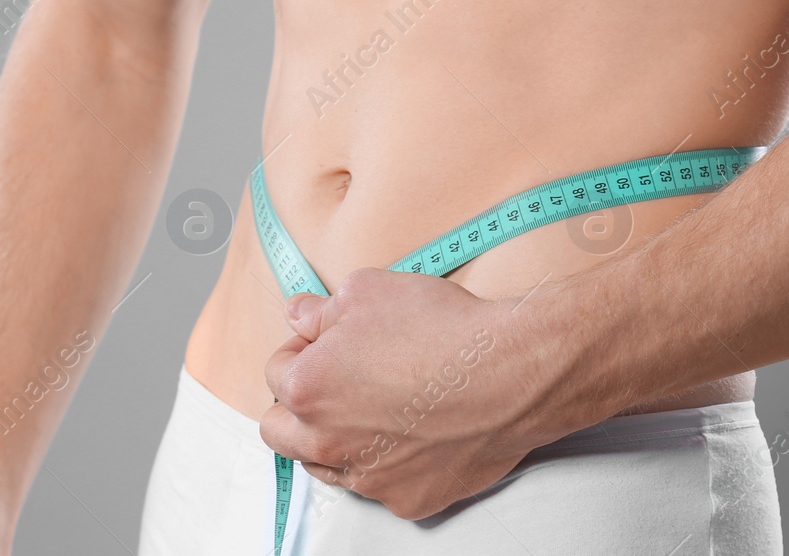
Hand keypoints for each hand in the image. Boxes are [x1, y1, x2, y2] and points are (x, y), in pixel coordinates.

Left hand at [259, 267, 551, 519]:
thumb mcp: (368, 289)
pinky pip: (379, 485)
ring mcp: (368, 479)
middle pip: (280, 431)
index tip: (330, 341)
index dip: (302, 349)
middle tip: (337, 377)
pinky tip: (415, 431)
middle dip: (298, 403)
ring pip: (325, 465)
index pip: (275, 372)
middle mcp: (328, 443)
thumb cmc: (442, 326)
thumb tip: (299, 316)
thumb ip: (319, 309)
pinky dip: (387, 462)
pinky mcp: (408, 500)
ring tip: (377, 404)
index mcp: (306, 389)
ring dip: (335, 437)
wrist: (514, 371)